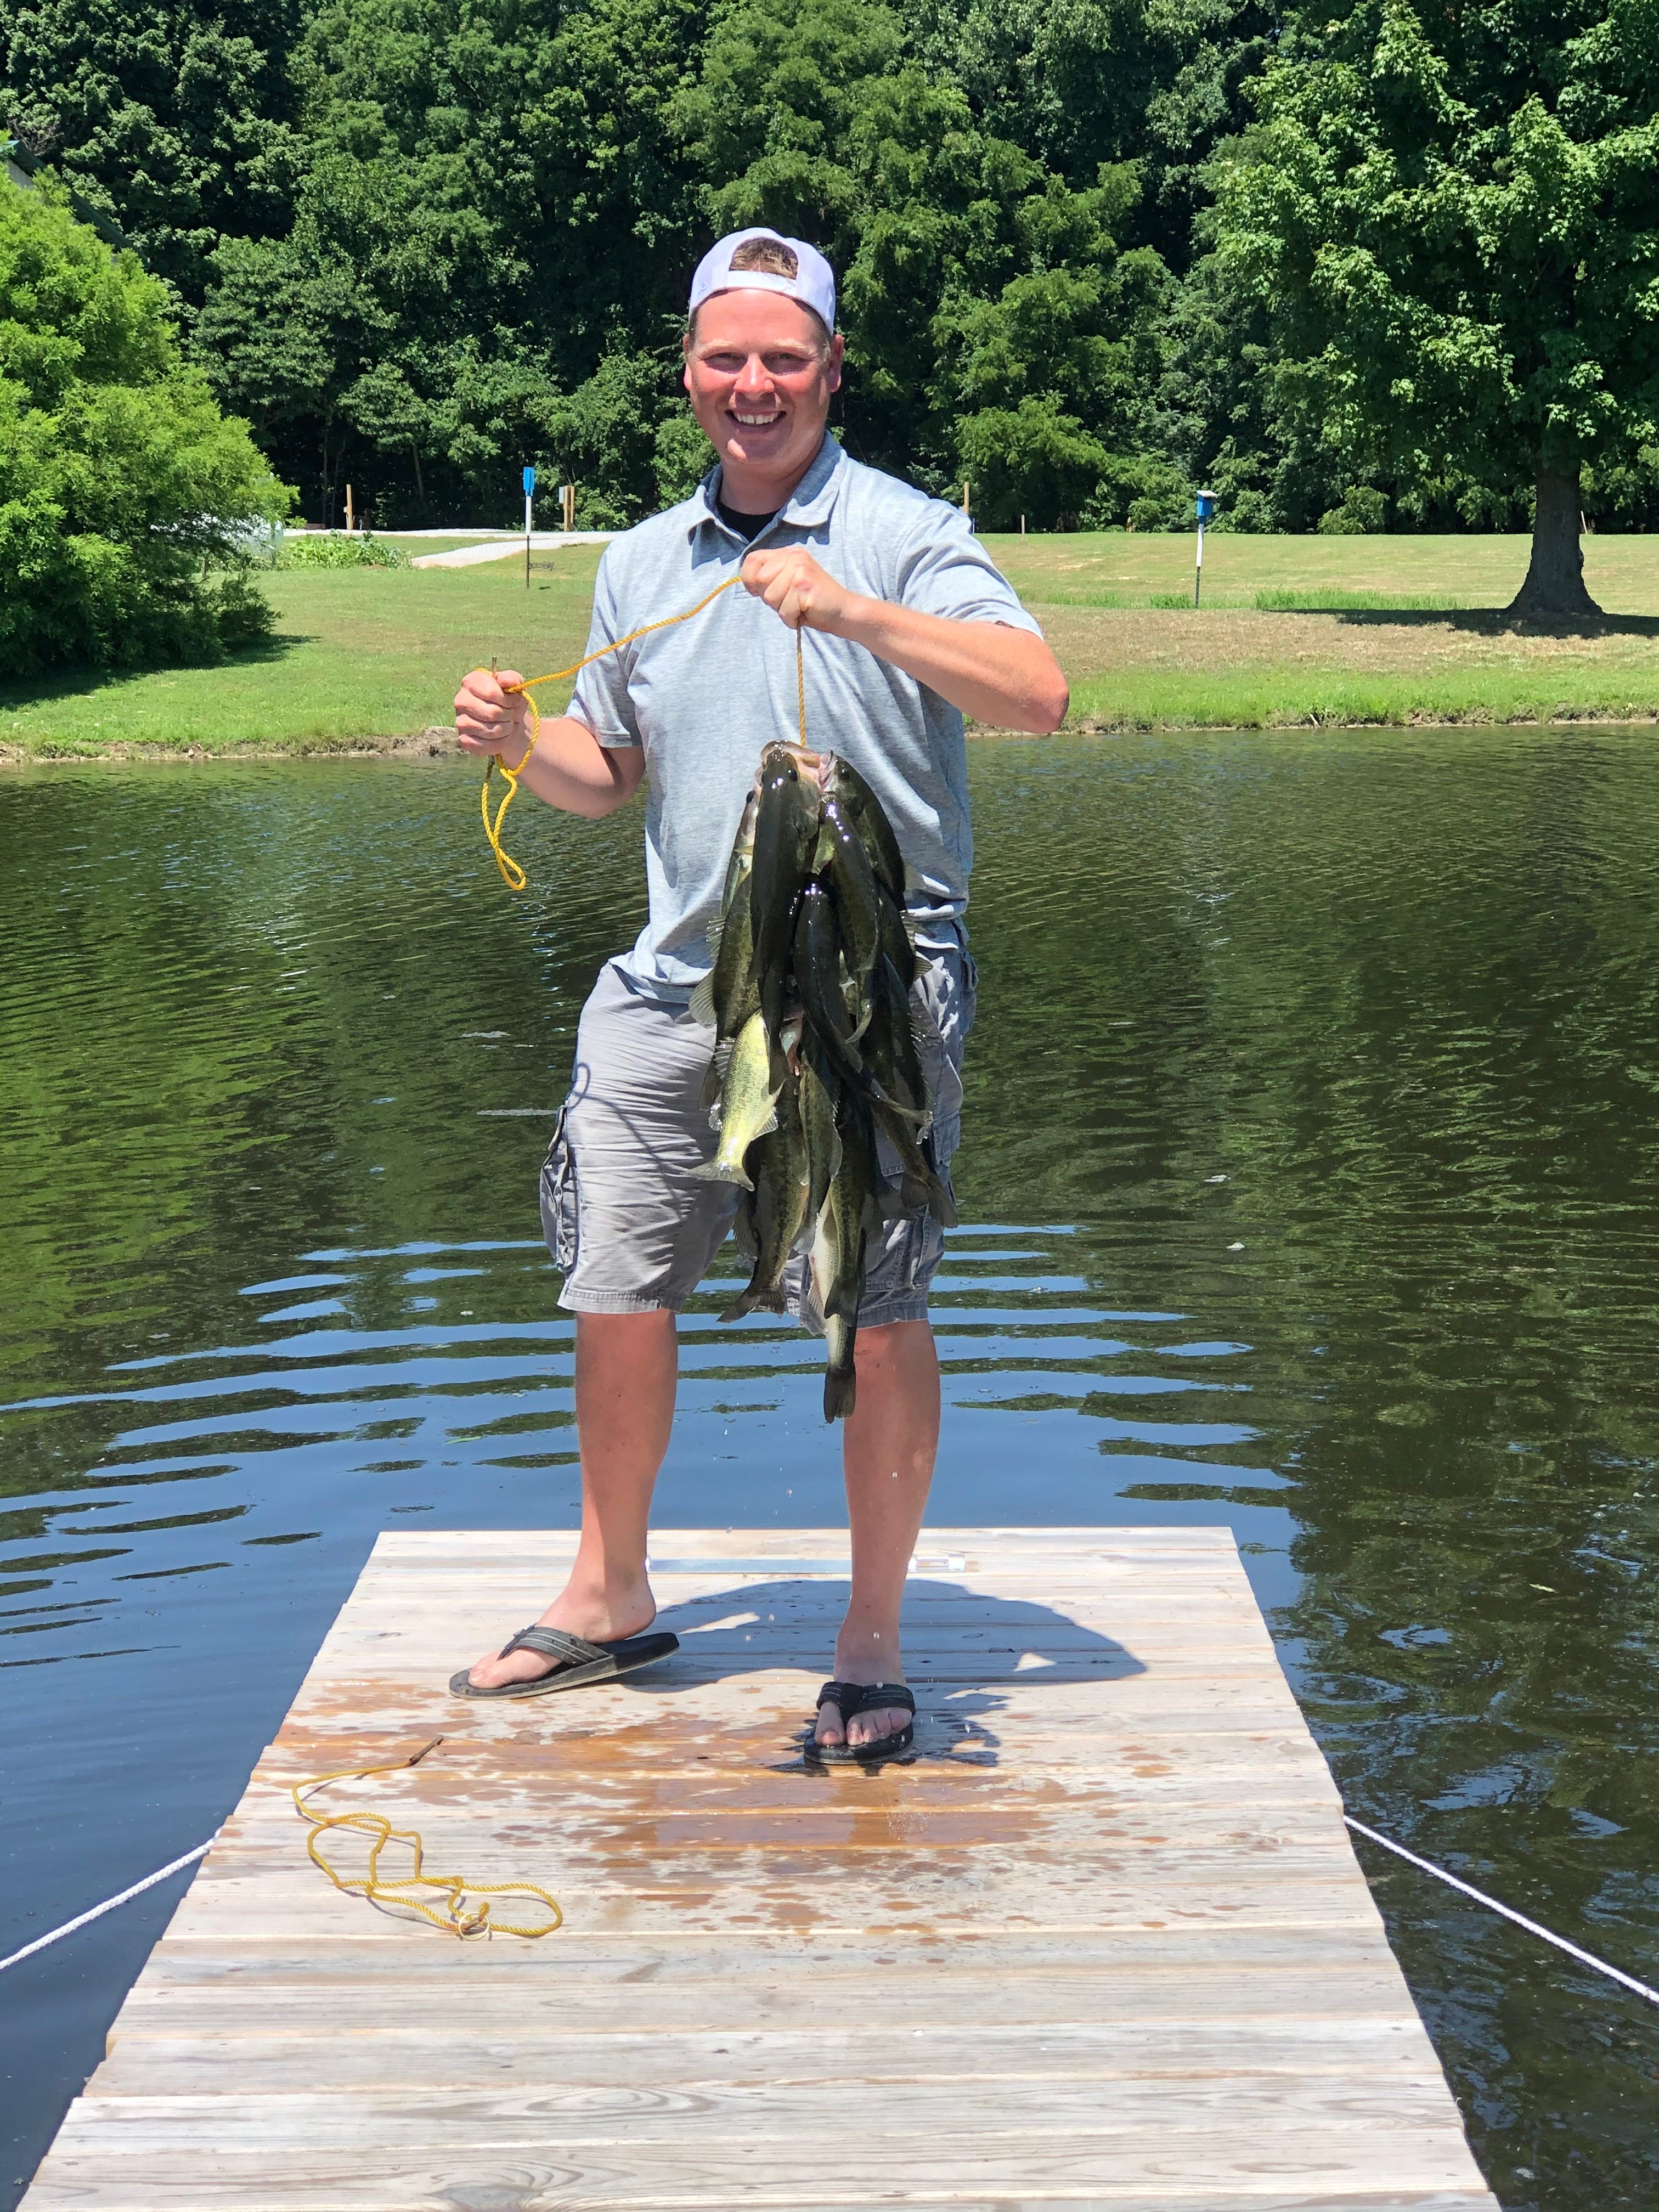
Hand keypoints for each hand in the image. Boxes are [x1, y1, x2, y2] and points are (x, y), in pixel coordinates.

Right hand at [453, 667, 530, 759]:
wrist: (510, 722)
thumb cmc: (510, 701)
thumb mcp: (516, 685)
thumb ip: (513, 679)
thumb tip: (505, 681)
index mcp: (471, 681)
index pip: (492, 693)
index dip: (508, 700)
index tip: (514, 702)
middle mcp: (460, 700)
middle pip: (491, 713)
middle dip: (508, 716)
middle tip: (511, 715)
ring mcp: (459, 721)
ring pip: (488, 731)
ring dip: (505, 730)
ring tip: (507, 725)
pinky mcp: (463, 739)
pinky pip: (482, 746)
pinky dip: (498, 744)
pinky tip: (500, 737)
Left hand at [740, 548, 855, 634]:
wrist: (844, 611)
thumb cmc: (813, 602)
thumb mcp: (788, 583)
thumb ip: (770, 578)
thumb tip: (748, 582)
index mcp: (788, 553)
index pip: (752, 560)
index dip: (750, 580)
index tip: (760, 592)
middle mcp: (793, 556)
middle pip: (760, 581)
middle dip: (770, 598)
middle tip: (790, 601)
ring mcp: (799, 570)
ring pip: (770, 597)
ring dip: (783, 610)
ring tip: (799, 607)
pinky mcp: (804, 586)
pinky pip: (784, 610)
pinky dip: (792, 619)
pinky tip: (805, 613)